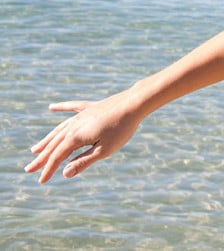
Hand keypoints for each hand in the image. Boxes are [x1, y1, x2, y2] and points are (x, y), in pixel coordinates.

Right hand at [24, 93, 143, 183]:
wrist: (134, 103)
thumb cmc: (121, 129)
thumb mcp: (104, 150)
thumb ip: (83, 161)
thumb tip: (64, 174)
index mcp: (76, 137)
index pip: (57, 157)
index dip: (48, 169)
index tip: (41, 181)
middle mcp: (74, 125)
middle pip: (54, 144)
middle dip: (41, 158)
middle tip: (28, 169)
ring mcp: (82, 115)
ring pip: (59, 129)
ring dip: (47, 140)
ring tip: (35, 149)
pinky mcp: (91, 107)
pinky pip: (71, 107)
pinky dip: (60, 108)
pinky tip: (51, 107)